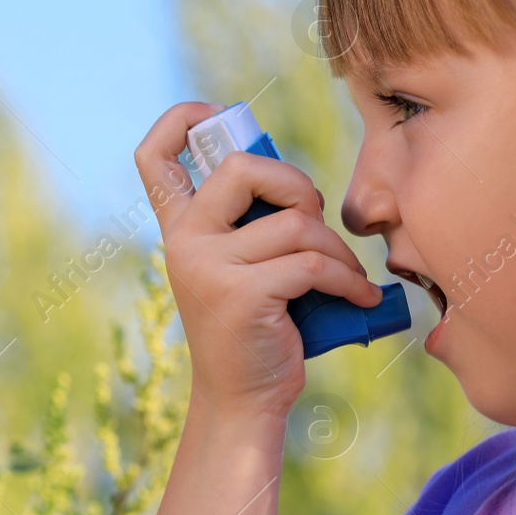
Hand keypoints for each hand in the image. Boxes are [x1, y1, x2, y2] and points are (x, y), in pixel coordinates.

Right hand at [134, 102, 380, 419]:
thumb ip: (250, 222)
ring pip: (295, 223)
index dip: (182, 119)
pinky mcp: (241, 295)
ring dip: (336, 249)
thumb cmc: (257, 326)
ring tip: (347, 275)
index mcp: (180, 228)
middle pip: (242, 168)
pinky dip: (349, 279)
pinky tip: (360, 296)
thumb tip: (298, 185)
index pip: (155, 155)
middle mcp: (184, 242)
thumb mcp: (240, 265)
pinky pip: (313, 264)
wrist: (243, 399)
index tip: (218, 115)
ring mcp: (208, 267)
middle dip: (296, 185)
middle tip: (314, 220)